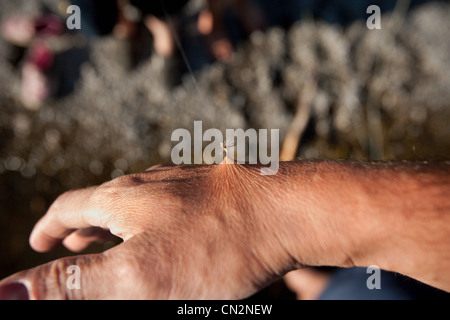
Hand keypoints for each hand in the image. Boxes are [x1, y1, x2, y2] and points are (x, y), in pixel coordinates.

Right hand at [0, 164, 299, 299]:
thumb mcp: (135, 275)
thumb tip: (7, 292)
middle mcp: (149, 182)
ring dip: (115, 222)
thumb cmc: (213, 245)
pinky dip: (151, 220)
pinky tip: (165, 231)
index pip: (70, 208)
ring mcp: (183, 183)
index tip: (39, 242)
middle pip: (102, 202)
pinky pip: (168, 204)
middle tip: (68, 244)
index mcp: (122, 197)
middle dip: (81, 225)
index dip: (49, 227)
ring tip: (110, 238)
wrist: (284, 212)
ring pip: (136, 202)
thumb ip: (74, 283)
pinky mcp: (211, 191)